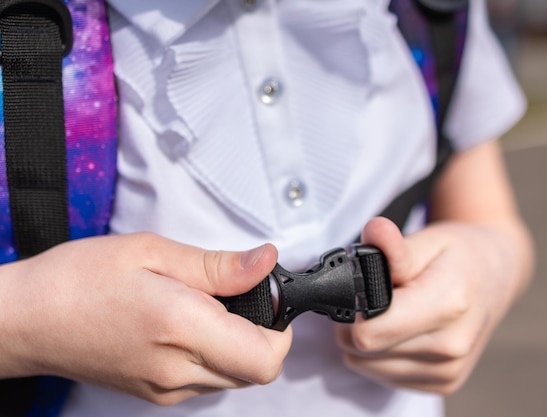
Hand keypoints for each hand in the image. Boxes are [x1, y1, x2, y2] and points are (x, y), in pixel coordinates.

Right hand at [0, 233, 291, 404]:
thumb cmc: (81, 278)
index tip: (268, 298)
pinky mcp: (156, 395)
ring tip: (209, 308)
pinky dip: (214, 356)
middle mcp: (178, 370)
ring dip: (239, 346)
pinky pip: (207, 382)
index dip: (280, 329)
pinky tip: (188, 326)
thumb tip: (265, 261)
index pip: (265, 357)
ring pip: (234, 378)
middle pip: (256, 372)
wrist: (28, 319)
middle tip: (241, 298)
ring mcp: (166, 389)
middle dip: (264, 335)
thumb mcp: (152, 252)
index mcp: (180, 327)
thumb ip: (217, 265)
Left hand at [336, 216, 528, 393]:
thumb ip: (394, 245)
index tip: (358, 289)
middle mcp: (450, 346)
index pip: (369, 332)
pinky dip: (380, 354)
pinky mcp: (443, 384)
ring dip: (366, 339)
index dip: (352, 309)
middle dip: (354, 321)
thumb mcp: (429, 239)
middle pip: (361, 350)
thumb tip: (374, 232)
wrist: (496, 278)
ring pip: (365, 365)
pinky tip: (401, 329)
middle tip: (373, 295)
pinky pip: (382, 375)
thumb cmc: (458, 255)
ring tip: (391, 310)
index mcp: (447, 304)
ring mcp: (448, 371)